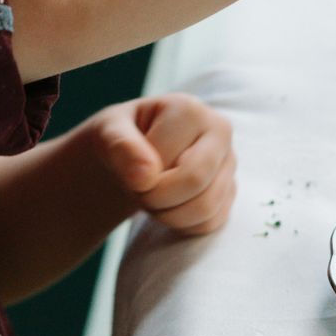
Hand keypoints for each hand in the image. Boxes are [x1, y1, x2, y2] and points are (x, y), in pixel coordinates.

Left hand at [86, 93, 236, 234]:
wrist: (132, 155)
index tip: (128, 171)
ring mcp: (229, 162)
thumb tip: (145, 176)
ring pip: (206, 208)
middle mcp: (220, 130)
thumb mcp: (105, 133)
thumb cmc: (120, 139)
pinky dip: (183, 225)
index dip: (141, 178)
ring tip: (152, 198)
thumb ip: (120, 147)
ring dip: (168, 215)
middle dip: (156, 198)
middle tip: (139, 192)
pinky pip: (211, 222)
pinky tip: (169, 207)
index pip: (167, 159)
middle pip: (195, 180)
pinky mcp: (230, 189)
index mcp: (191, 109)